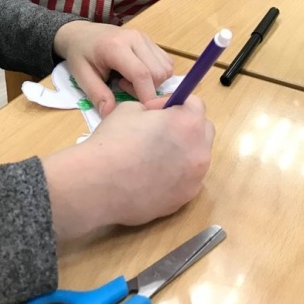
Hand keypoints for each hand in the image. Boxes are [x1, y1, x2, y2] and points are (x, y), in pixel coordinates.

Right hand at [42, 95, 214, 238]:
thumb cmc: (114, 140)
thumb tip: (156, 120)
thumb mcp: (131, 109)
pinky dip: (175, 175)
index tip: (155, 110)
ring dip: (183, 151)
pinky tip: (151, 177)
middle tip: (160, 131)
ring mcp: (194, 179)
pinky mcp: (184, 200)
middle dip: (186, 126)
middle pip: (204, 130)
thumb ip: (153, 111)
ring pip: (197, 157)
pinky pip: (187, 179)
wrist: (99, 183)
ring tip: (154, 156)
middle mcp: (199, 151)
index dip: (174, 103)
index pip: (196, 104)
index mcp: (188, 123)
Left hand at [53, 21, 173, 116]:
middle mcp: (135, 38)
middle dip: (147, 89)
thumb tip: (110, 114)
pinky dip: (158, 74)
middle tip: (123, 86)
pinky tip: (139, 73)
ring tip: (130, 79)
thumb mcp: (82, 75)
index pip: (141, 74)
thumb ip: (97, 94)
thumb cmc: (80, 54)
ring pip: (165, 69)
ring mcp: (145, 37)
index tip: (141, 111)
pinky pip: (166, 62)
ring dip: (153, 81)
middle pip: (158, 73)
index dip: (146, 96)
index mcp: (115, 46)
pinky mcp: (151, 40)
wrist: (82, 33)